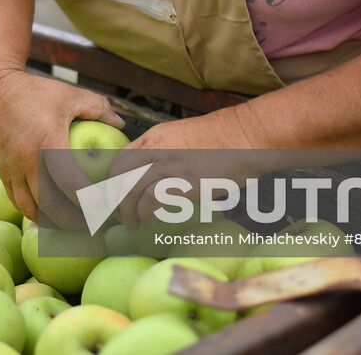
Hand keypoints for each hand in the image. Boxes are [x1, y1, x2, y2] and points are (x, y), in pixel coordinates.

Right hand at [0, 67, 123, 220]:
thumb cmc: (34, 90)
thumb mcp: (70, 95)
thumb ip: (98, 108)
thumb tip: (120, 125)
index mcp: (47, 143)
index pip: (71, 185)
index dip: (90, 203)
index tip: (106, 208)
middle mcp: (26, 161)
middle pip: (50, 206)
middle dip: (74, 222)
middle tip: (94, 225)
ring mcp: (10, 169)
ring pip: (30, 209)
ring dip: (52, 222)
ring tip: (72, 225)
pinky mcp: (1, 171)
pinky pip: (17, 200)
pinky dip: (34, 211)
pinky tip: (49, 213)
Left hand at [113, 112, 254, 230]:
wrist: (247, 135)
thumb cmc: (224, 139)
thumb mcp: (185, 137)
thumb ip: (167, 152)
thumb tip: (156, 174)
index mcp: (155, 136)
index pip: (121, 158)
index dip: (113, 181)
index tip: (115, 197)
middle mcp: (156, 148)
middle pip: (118, 174)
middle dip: (113, 198)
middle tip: (118, 215)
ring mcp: (169, 165)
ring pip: (130, 189)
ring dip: (127, 212)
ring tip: (131, 225)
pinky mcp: (183, 183)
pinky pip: (150, 200)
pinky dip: (144, 214)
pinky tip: (147, 223)